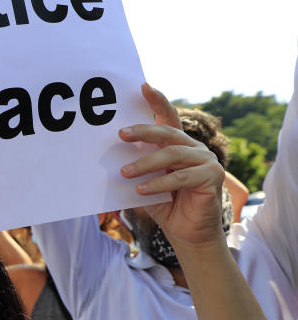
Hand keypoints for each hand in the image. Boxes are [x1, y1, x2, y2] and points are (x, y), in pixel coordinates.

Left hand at [119, 84, 225, 246]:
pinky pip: (181, 177)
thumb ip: (135, 166)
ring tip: (124, 172)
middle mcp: (194, 148)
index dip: (157, 100)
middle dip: (143, 131)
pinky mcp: (212, 177)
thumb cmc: (164, 205)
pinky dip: (158, 183)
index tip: (143, 86)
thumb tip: (106, 156)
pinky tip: (140, 189)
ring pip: (172, 155)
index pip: (168, 117)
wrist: (186, 233)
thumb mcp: (145, 182)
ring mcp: (206, 160)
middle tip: (120, 134)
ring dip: (145, 163)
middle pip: (167, 133)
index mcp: (178, 145)